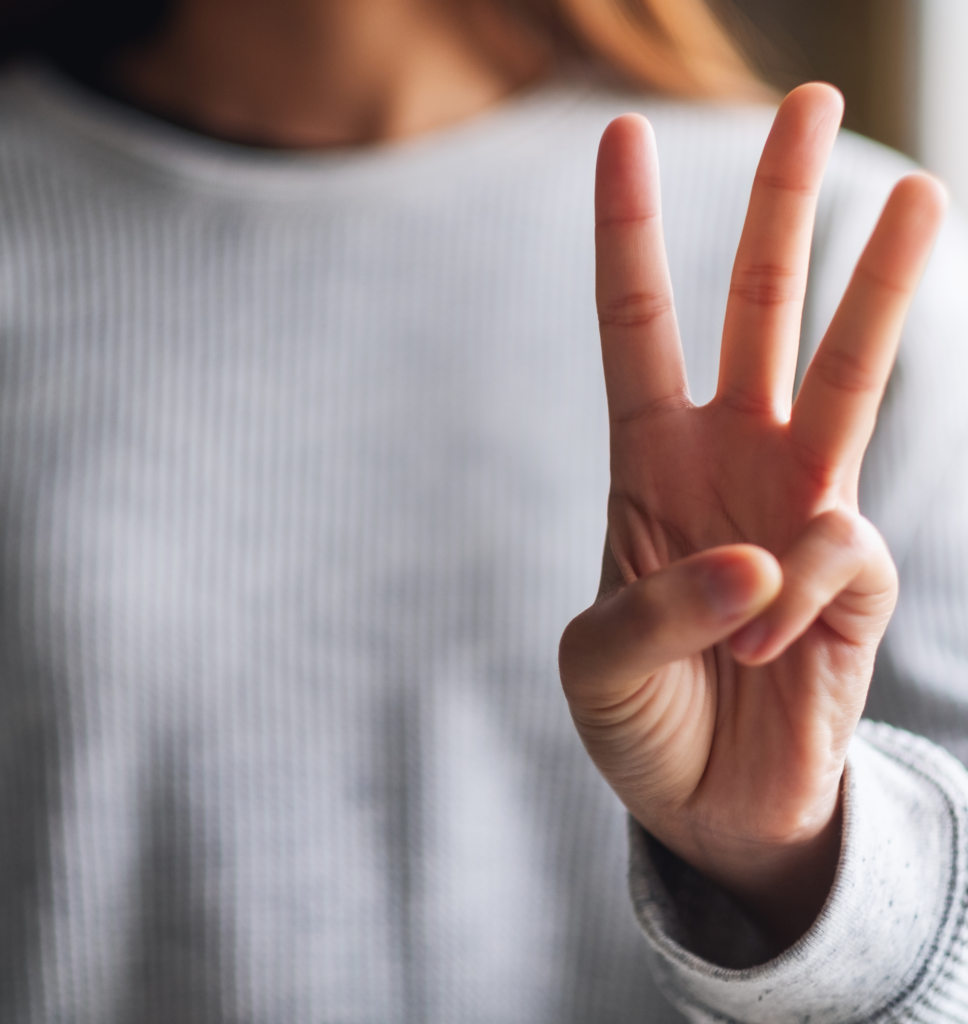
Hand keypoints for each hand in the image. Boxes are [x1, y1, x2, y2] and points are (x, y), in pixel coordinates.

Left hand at [558, 83, 945, 950]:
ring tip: (924, 190)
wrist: (704, 802)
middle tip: (811, 99)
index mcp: (649, 461)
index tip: (620, 137)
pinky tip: (765, 656)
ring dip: (882, 290)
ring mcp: (800, 509)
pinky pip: (835, 559)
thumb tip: (763, 558)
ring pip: (851, 376)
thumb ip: (658, 607)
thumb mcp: (596, 663)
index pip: (637, 325)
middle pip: (759, 313)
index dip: (629, 234)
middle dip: (781, 212)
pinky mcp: (854, 576)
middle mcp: (733, 462)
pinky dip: (791, 609)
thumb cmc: (637, 719)